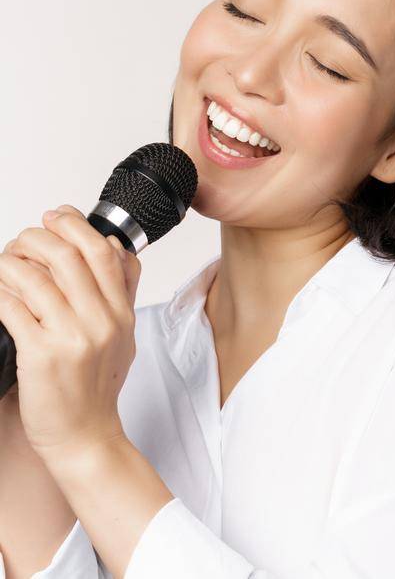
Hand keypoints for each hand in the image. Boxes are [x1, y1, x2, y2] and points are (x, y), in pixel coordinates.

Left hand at [0, 205, 141, 460]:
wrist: (85, 436)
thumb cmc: (96, 388)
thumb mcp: (123, 336)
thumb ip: (121, 292)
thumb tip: (115, 248)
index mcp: (122, 313)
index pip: (105, 252)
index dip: (75, 225)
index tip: (55, 217)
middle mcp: (102, 322)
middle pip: (68, 255)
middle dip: (36, 237)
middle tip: (22, 242)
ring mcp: (72, 337)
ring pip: (33, 277)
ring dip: (9, 264)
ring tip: (4, 270)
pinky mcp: (40, 355)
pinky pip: (11, 308)